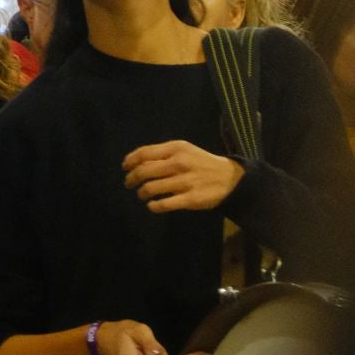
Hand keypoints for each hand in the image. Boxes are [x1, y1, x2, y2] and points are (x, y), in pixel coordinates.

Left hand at [122, 140, 244, 212]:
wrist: (230, 178)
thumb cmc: (201, 163)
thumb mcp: (184, 151)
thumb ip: (161, 154)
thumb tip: (135, 162)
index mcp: (176, 148)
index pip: (144, 153)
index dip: (130, 161)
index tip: (125, 167)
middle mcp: (179, 163)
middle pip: (144, 171)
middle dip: (132, 179)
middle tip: (129, 184)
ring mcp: (185, 181)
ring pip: (151, 188)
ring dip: (142, 193)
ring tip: (142, 194)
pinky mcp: (191, 199)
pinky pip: (164, 204)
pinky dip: (154, 206)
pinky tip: (152, 205)